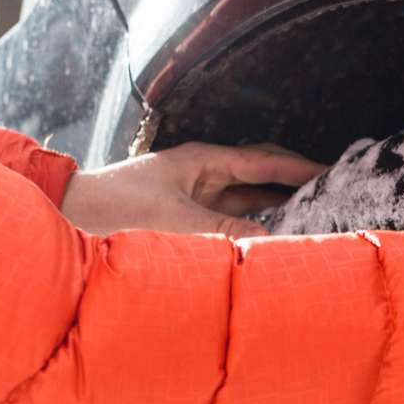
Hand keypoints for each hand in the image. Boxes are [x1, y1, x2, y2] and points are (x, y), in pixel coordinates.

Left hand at [60, 142, 325, 238]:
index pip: (263, 160)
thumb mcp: (177, 220)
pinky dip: (249, 230)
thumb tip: (272, 242)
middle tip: (330, 195)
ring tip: (309, 221)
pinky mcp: (182, 220)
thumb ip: (226, 231)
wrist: (70, 216)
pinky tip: (266, 242)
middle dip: (293, 184)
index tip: (333, 171)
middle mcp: (200, 174)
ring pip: (244, 201)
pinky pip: (226, 222)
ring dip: (273, 210)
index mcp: (201, 160)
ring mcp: (191, 196)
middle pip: (259, 175)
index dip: (299, 167)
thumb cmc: (117, 207)